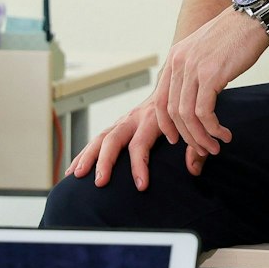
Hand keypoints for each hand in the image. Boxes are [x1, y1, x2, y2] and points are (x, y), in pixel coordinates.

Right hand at [70, 103, 188, 189]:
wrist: (178, 81)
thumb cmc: (187, 110)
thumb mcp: (196, 126)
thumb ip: (196, 147)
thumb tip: (193, 170)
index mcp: (155, 117)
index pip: (141, 143)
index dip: (139, 165)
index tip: (141, 186)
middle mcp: (136, 116)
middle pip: (114, 138)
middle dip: (104, 161)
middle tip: (99, 182)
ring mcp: (125, 119)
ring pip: (101, 137)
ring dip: (87, 156)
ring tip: (76, 176)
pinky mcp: (119, 124)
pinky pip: (98, 139)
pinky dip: (85, 154)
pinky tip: (73, 170)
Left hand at [152, 8, 268, 161]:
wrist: (254, 17)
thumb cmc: (236, 35)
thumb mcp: (205, 50)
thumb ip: (195, 70)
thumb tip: (197, 97)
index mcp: (175, 58)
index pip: (160, 99)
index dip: (166, 124)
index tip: (177, 139)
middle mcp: (179, 63)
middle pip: (172, 112)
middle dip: (187, 136)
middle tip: (202, 149)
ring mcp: (193, 68)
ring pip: (187, 115)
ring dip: (200, 136)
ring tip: (214, 147)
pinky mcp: (211, 74)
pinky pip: (204, 111)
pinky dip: (212, 128)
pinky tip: (223, 133)